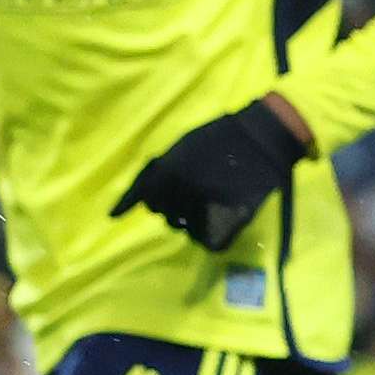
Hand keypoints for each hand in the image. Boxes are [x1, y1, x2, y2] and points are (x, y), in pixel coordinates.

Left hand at [113, 98, 309, 253]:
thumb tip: (142, 195)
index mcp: (169, 172)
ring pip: (184, 226)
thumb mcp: (183, 145)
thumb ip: (161, 169)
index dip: (126, 204)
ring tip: (202, 205)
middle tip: (185, 197)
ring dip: (188, 219)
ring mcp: (205, 205)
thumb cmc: (221, 136)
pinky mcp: (228, 218)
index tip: (113, 216)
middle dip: (169, 207)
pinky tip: (211, 221)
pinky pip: (206, 237)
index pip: (144, 196)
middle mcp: (182, 192)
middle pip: (163, 213)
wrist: (262, 137)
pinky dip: (205, 232)